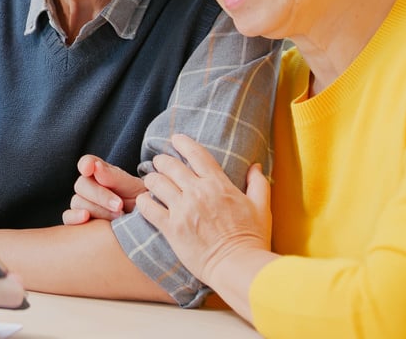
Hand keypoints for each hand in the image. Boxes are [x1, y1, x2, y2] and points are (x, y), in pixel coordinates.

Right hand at [62, 154, 146, 224]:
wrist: (145, 226)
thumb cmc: (141, 203)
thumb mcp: (134, 188)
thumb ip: (115, 177)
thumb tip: (95, 167)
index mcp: (102, 173)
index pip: (87, 163)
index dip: (86, 164)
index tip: (89, 169)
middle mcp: (89, 187)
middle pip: (82, 184)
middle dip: (100, 195)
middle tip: (120, 205)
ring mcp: (82, 204)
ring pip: (78, 202)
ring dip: (97, 210)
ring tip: (118, 218)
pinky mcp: (78, 221)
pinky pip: (68, 217)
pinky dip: (74, 217)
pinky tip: (86, 218)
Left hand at [136, 134, 270, 284]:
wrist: (238, 266)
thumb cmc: (252, 239)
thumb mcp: (261, 208)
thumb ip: (258, 184)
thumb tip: (255, 166)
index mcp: (219, 185)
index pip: (196, 154)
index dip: (183, 143)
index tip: (175, 139)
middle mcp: (198, 193)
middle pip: (171, 165)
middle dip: (162, 161)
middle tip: (159, 163)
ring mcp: (183, 210)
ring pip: (156, 182)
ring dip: (151, 179)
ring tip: (150, 181)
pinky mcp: (171, 228)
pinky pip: (148, 207)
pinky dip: (144, 201)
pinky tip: (145, 202)